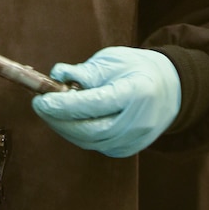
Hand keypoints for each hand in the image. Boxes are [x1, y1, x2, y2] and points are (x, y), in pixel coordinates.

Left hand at [31, 46, 180, 157]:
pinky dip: (76, 133)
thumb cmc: (137, 68)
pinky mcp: (127, 149)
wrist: (170, 88)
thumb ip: (85, 71)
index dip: (64, 104)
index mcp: (137, 93)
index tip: (41, 99)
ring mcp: (134, 140)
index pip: (95, 104)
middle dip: (58, 119)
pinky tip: (65, 119)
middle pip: (90, 130)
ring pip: (90, 141)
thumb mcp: (113, 60)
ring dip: (63, 127)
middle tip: (38, 104)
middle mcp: (138, 122)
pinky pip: (95, 144)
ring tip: (48, 110)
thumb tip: (56, 75)